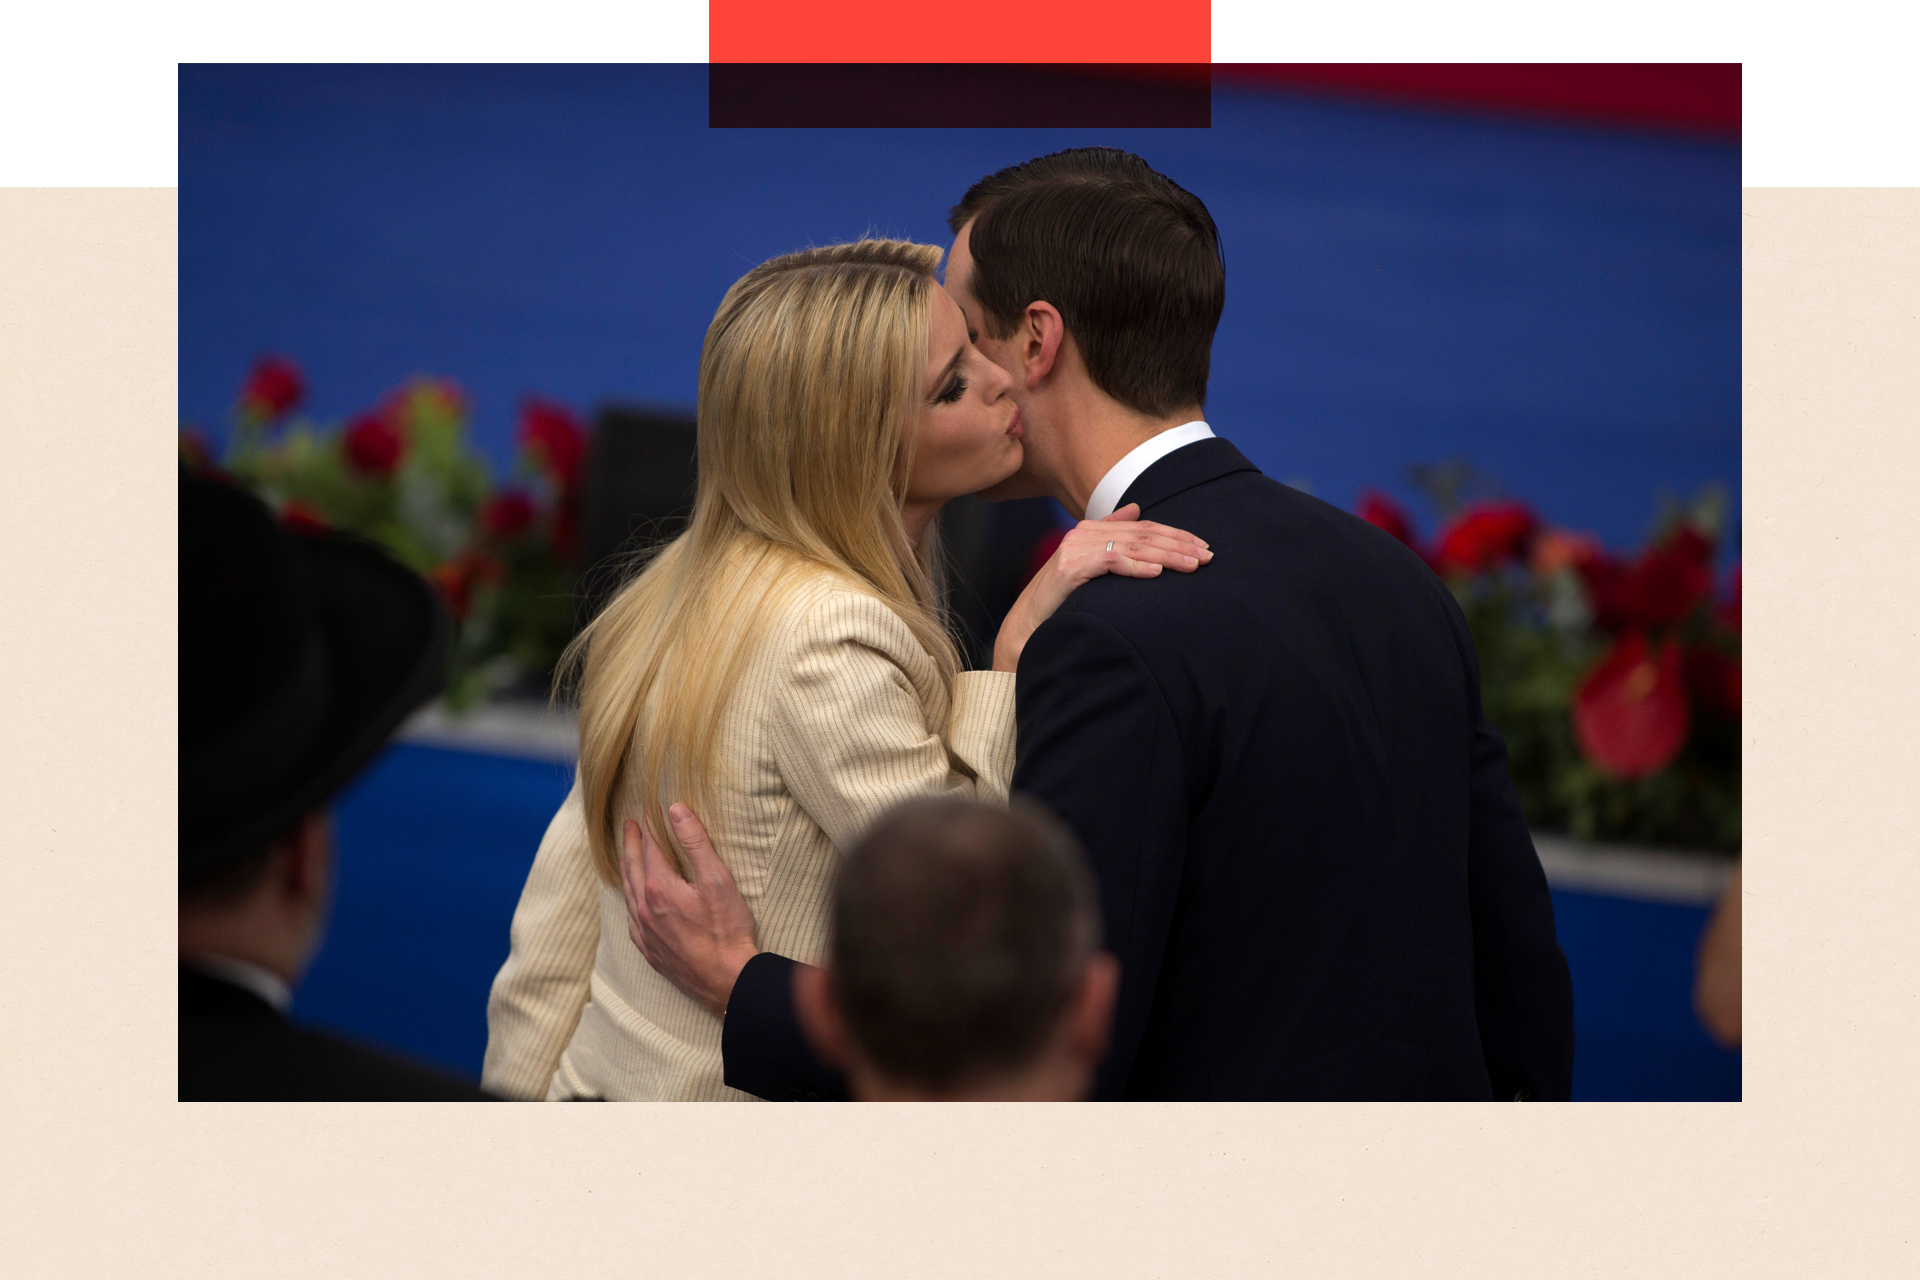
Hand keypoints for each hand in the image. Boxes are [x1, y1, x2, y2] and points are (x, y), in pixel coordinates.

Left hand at [617, 804, 760, 1019]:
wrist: (727, 981)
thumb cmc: (727, 931)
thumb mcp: (717, 880)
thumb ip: (695, 843)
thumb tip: (675, 811)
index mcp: (659, 888)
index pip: (651, 848)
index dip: (650, 828)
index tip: (647, 811)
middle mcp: (644, 910)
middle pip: (633, 868)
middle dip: (631, 844)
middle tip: (630, 826)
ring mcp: (645, 933)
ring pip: (628, 894)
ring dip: (627, 870)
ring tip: (627, 856)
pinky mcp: (650, 951)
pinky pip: (631, 920)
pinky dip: (629, 901)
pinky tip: (633, 902)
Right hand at [992, 503, 1210, 671]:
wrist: (1028, 625)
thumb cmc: (1063, 599)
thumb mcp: (1091, 565)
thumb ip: (1113, 536)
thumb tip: (1136, 508)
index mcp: (1093, 530)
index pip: (1144, 528)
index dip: (1175, 535)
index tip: (1203, 547)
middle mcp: (1085, 533)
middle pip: (1143, 534)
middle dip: (1179, 544)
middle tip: (1207, 556)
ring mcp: (1076, 548)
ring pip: (1132, 546)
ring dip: (1167, 556)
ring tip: (1192, 565)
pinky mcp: (1071, 567)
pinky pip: (1111, 561)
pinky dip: (1136, 566)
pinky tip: (1158, 573)